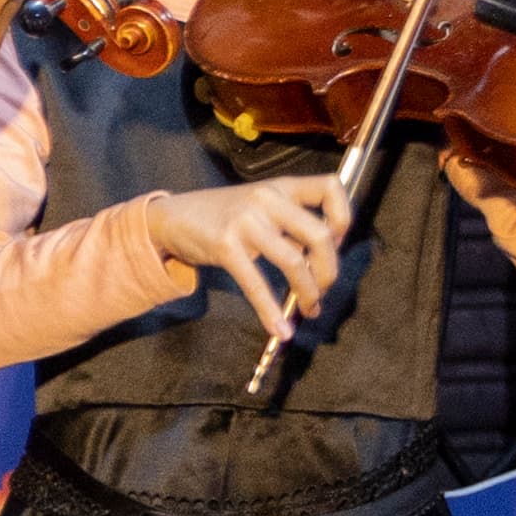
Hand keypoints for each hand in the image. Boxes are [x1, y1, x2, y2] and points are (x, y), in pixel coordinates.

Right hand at [145, 172, 351, 343]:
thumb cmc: (222, 215)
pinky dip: (271, 312)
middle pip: (320, 234)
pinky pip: (256, 284)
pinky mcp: (225, 246)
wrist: (171, 216)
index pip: (331, 187)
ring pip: (294, 262)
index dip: (343, 219)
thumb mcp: (259, 205)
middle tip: (323, 288)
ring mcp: (245, 221)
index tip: (335, 243)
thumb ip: (290, 221)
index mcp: (281, 186)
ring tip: (309, 308)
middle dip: (329, 271)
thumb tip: (324, 257)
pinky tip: (279, 329)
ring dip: (309, 292)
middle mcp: (267, 198)